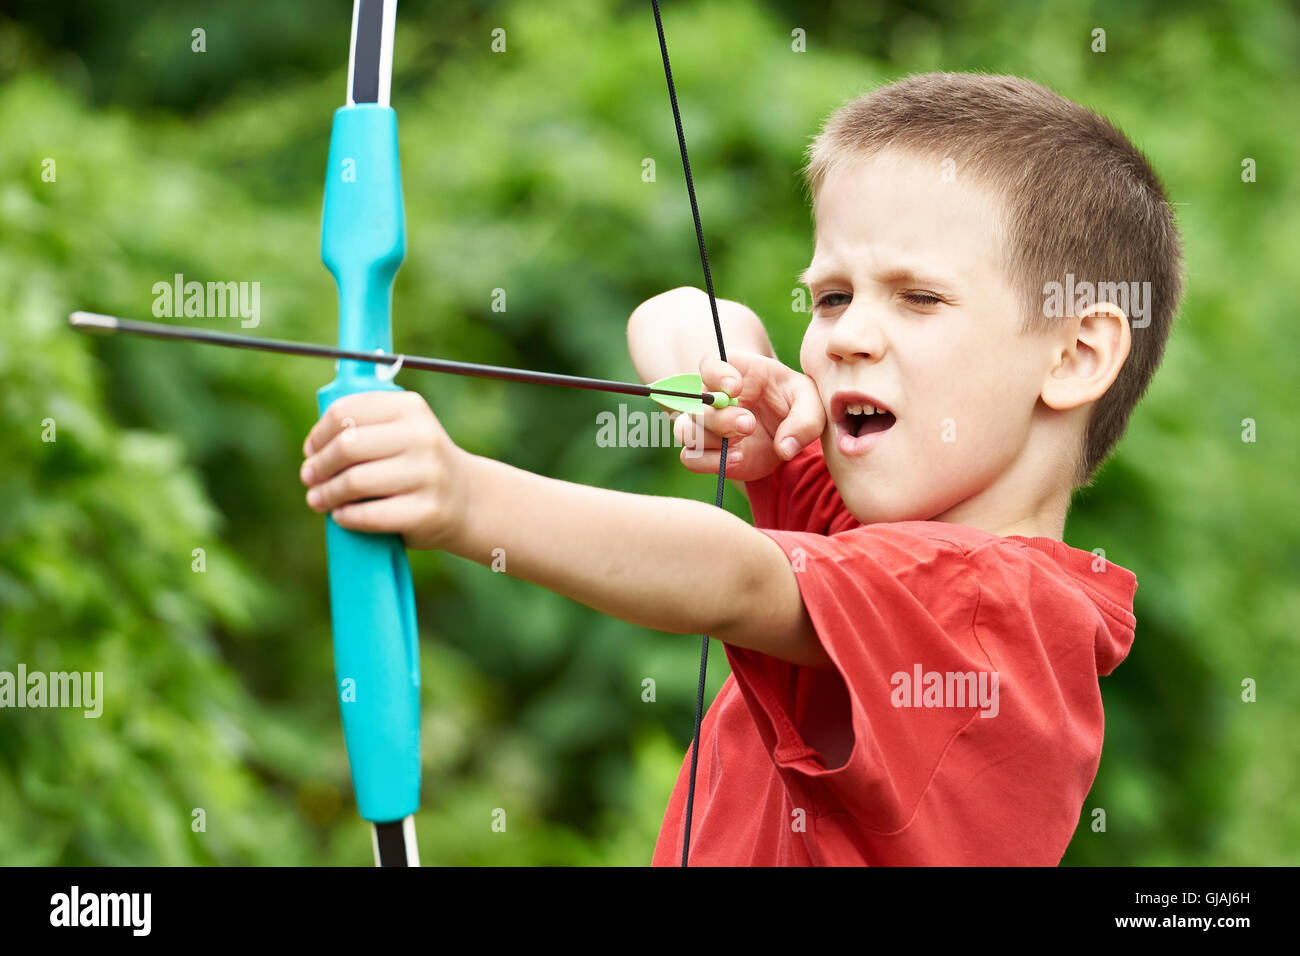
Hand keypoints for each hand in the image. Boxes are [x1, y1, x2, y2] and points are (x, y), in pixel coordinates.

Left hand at [300, 390, 465, 550]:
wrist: (467, 498)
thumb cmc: (418, 465)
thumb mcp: (402, 431)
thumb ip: (365, 426)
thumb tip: (314, 446)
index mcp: (410, 408)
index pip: (345, 412)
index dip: (319, 434)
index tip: (311, 449)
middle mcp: (422, 436)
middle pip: (347, 445)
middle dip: (319, 465)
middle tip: (309, 477)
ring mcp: (427, 474)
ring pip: (354, 480)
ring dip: (326, 493)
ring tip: (317, 500)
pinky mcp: (426, 510)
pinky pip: (370, 514)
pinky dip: (346, 517)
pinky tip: (341, 515)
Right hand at [673, 351, 824, 480]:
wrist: (788, 432)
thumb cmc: (794, 404)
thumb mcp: (809, 402)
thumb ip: (805, 420)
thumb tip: (785, 448)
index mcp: (734, 372)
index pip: (710, 364)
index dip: (717, 375)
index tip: (736, 387)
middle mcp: (713, 397)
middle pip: (696, 403)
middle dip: (720, 417)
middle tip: (748, 424)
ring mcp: (707, 426)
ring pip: (687, 430)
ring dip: (712, 439)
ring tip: (741, 444)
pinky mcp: (709, 453)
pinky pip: (691, 458)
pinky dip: (710, 462)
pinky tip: (736, 459)